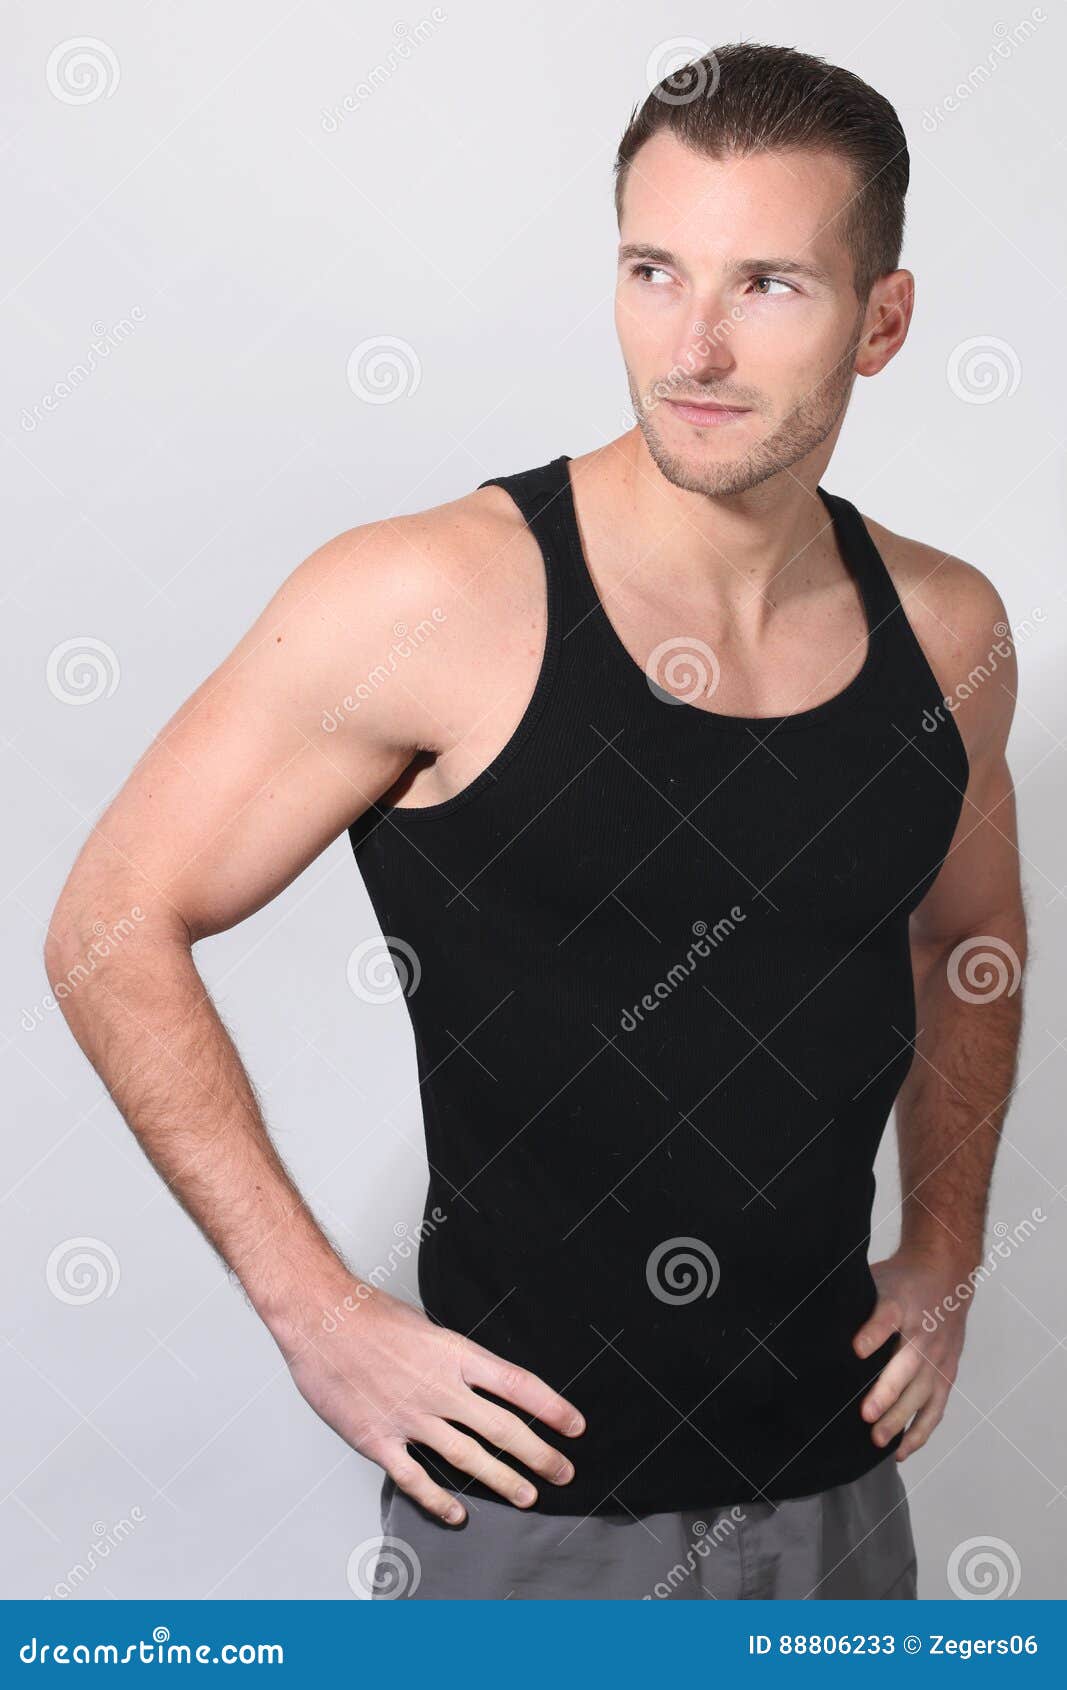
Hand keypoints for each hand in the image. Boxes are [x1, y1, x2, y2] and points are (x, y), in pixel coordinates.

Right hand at [275, 1279, 584, 1524]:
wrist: (320, 1319)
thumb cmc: (367, 1315)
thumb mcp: (425, 1325)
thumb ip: (451, 1356)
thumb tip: (475, 1376)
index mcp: (454, 1354)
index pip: (517, 1384)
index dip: (551, 1407)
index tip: (574, 1426)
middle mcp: (439, 1388)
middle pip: (502, 1428)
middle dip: (539, 1454)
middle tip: (563, 1472)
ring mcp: (410, 1416)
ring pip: (468, 1457)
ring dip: (502, 1479)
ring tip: (526, 1495)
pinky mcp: (378, 1439)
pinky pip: (415, 1477)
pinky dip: (438, 1499)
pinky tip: (457, 1512)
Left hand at [852, 1248, 969, 1460]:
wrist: (946, 1274)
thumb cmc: (903, 1282)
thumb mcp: (878, 1279)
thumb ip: (856, 1302)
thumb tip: (816, 1322)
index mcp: (902, 1304)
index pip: (887, 1317)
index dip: (874, 1333)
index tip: (857, 1350)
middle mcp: (924, 1333)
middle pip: (907, 1365)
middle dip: (887, 1392)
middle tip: (865, 1415)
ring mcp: (938, 1356)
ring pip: (922, 1393)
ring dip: (901, 1418)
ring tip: (877, 1439)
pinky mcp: (947, 1373)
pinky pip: (936, 1407)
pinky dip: (920, 1431)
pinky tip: (900, 1450)